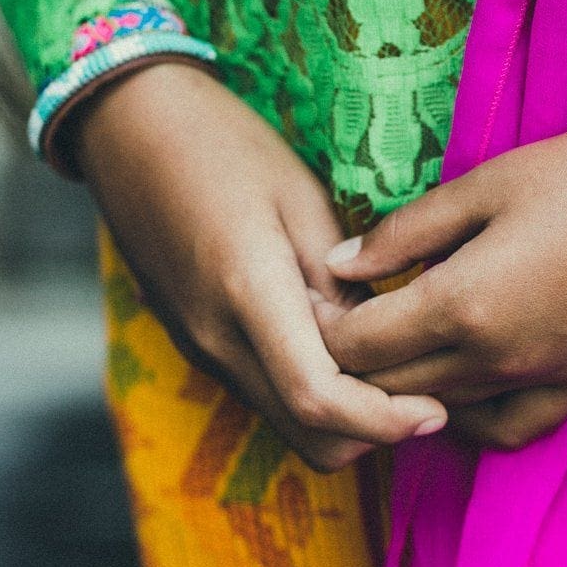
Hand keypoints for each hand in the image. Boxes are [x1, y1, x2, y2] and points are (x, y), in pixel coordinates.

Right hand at [72, 60, 446, 471]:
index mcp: (247, 292)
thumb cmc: (224, 145)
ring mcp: (202, 347)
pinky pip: (265, 394)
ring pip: (287, 423)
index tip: (435, 413)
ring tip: (393, 366)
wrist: (132, 131)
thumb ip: (340, 278)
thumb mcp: (299, 195)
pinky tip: (345, 348)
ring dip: (344, 417)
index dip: (384, 420)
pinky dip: (312, 395)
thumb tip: (381, 339)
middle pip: (307, 435)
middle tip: (428, 392)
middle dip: (373, 431)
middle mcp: (217, 339)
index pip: (318, 397)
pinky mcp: (198, 343)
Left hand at [322, 78, 566, 449]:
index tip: (315, 292)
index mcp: (460, 305)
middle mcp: (494, 362)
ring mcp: (539, 383)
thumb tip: (338, 265)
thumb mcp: (485, 185)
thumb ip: (405, 232)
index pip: (356, 344)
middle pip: (388, 386)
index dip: (321, 322)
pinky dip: (466, 419)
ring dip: (401, 386)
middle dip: (351, 356)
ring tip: (392, 341)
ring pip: (439, 412)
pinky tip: (456, 385)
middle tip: (341, 312)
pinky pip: (504, 430)